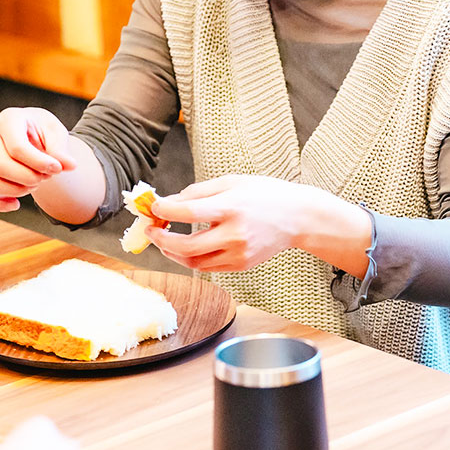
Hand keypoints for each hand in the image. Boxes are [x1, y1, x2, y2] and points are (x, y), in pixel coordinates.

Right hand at [0, 108, 79, 211]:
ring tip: (34, 184)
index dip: (39, 163)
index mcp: (8, 120)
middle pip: (2, 167)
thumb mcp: (55, 131)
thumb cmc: (41, 130)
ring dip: (17, 190)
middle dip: (30, 178)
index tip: (57, 168)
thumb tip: (69, 165)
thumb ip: (60, 148)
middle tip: (46, 176)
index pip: (17, 147)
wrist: (32, 134)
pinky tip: (16, 203)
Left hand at [146, 175, 317, 271]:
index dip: (165, 210)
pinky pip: (208, 266)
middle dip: (162, 239)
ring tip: (164, 239)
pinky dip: (192, 258)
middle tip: (151, 229)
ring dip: (173, 252)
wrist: (298, 217)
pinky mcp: (242, 265)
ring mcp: (239, 253)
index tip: (154, 207)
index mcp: (233, 207)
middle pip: (187, 246)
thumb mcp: (232, 182)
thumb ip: (199, 192)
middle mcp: (235, 234)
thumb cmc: (264, 195)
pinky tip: (186, 246)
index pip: (189, 212)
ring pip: (194, 262)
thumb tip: (169, 202)